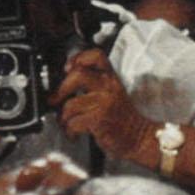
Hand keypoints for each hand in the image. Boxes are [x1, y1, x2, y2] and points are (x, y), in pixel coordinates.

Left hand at [48, 44, 149, 164]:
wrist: (140, 138)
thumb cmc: (123, 118)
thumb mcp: (113, 94)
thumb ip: (95, 84)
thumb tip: (66, 80)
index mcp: (112, 79)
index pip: (96, 56)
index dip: (79, 57)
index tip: (67, 67)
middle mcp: (108, 88)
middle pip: (77, 75)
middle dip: (61, 89)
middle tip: (55, 99)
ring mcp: (103, 104)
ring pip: (70, 104)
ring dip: (62, 117)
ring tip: (65, 122)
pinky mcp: (99, 120)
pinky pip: (73, 122)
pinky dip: (69, 130)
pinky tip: (73, 133)